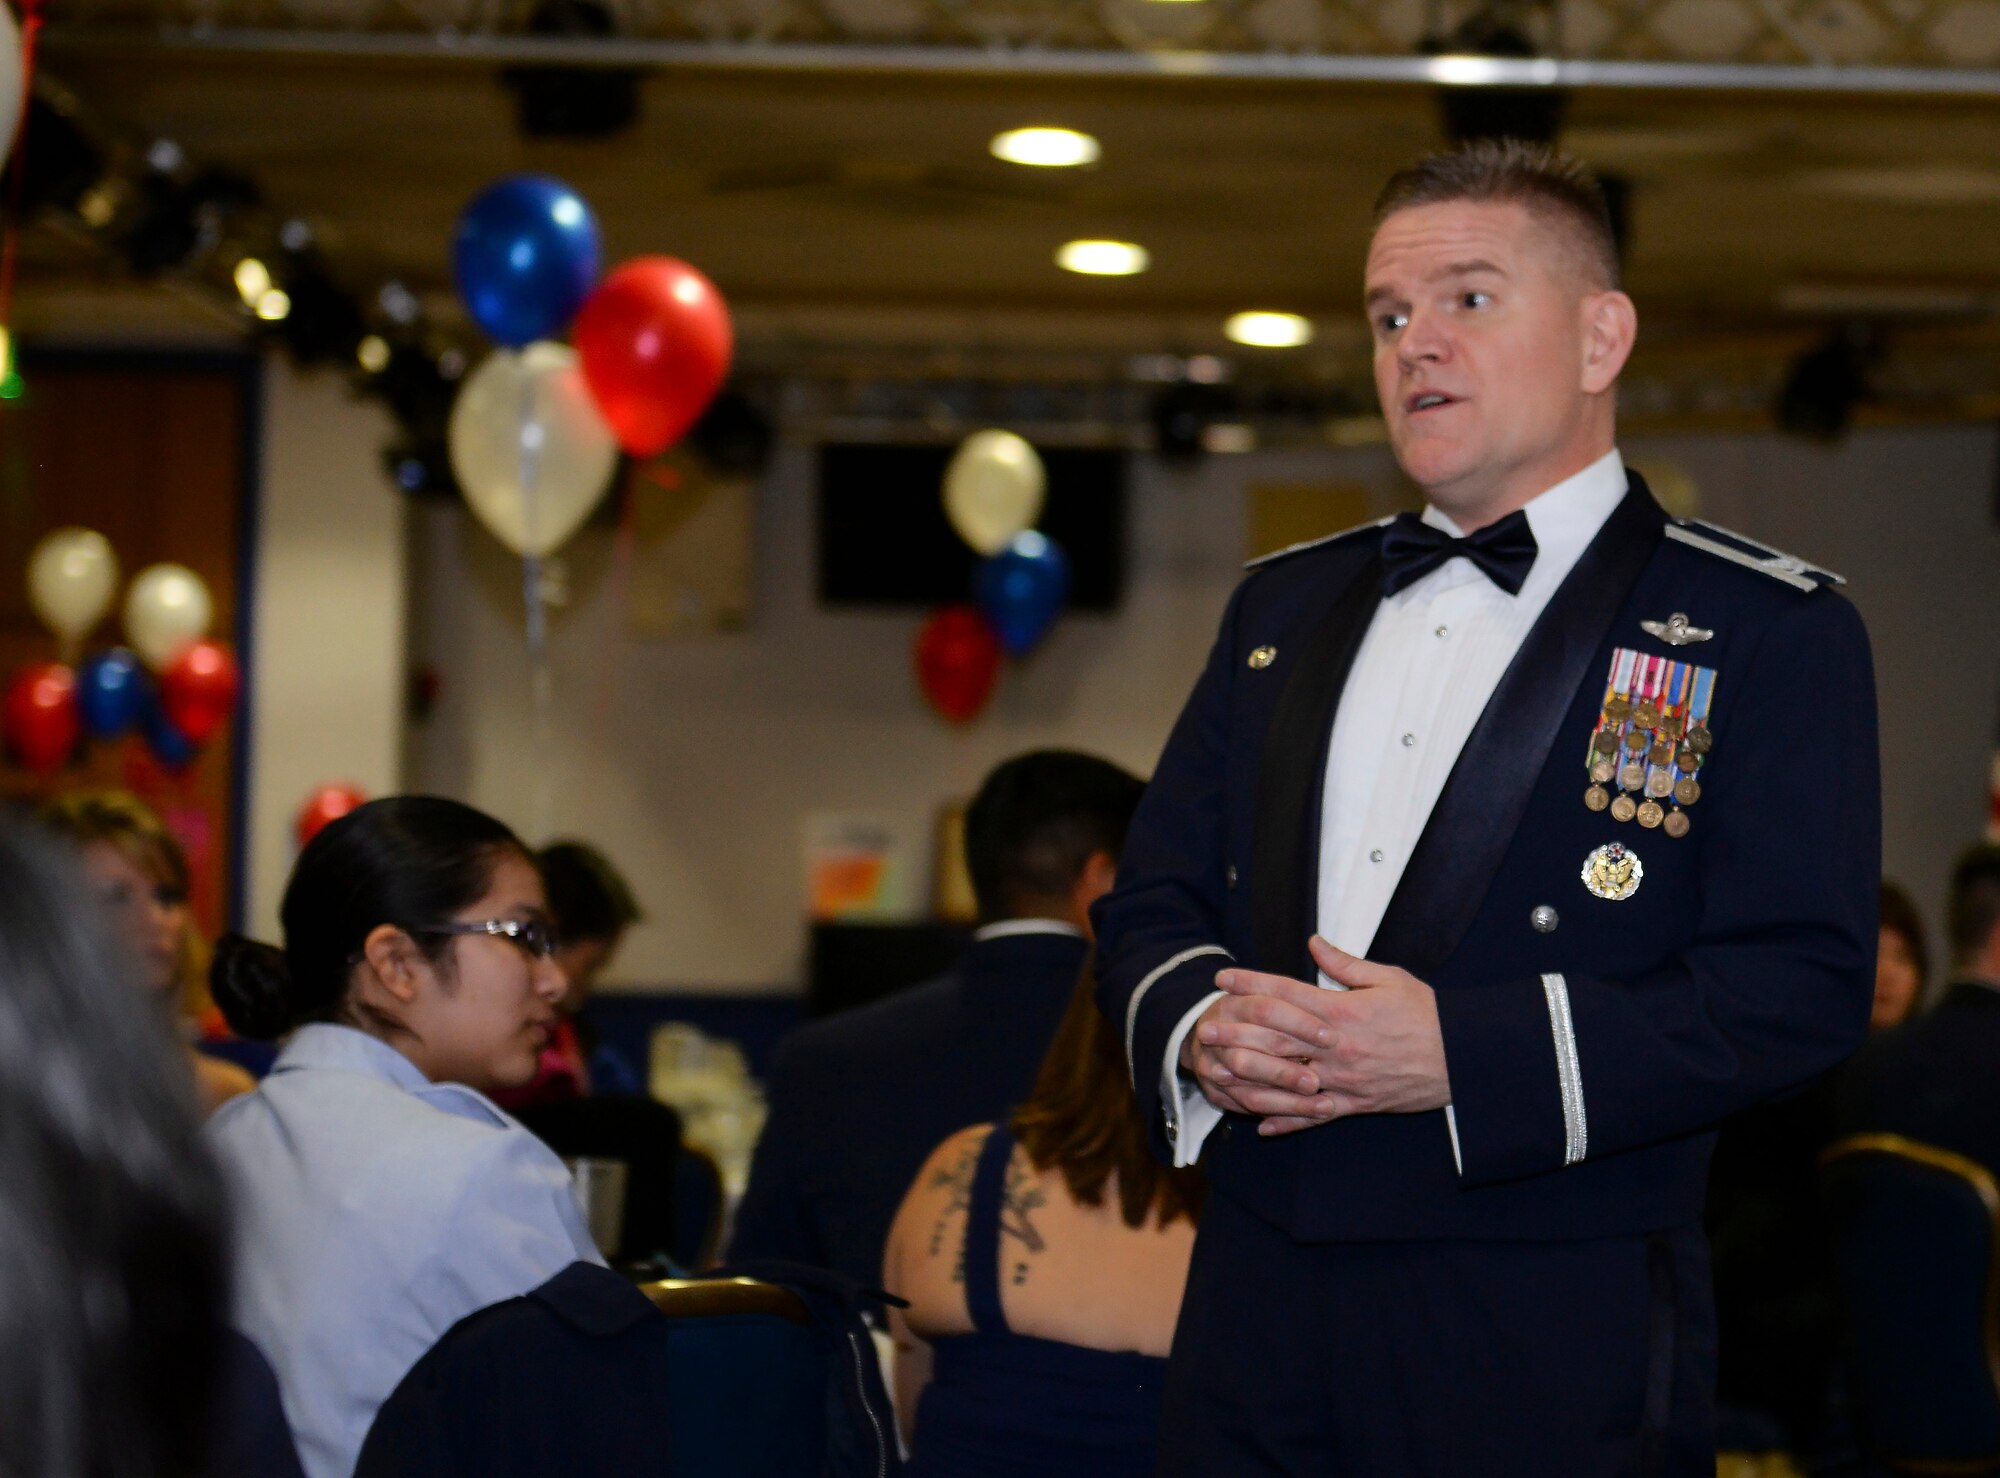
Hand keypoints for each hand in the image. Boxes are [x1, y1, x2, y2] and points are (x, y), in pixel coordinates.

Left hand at [1200, 937, 1452, 1135]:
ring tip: (1220, 1077)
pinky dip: (1287, 1122)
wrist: (1464, 1058)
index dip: (1251, 984)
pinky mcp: (1357, 1104)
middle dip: (1238, 1035)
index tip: (1223, 978)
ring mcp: (1345, 1079)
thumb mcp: (1389, 978)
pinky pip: (1315, 1116)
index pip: (1286, 995)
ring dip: (1251, 1081)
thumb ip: (1346, 964)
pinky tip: (1260, 1125)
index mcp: (1342, 1012)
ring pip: (1288, 1083)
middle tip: (1205, 1030)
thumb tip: (1314, 943)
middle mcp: (1336, 1047)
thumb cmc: (1427, 1014)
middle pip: (1276, 1040)